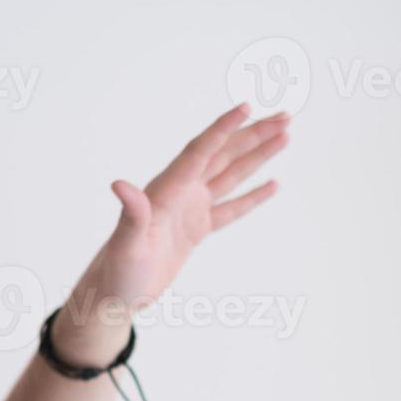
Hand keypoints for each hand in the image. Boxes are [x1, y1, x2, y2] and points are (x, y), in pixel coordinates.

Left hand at [52, 104, 290, 363]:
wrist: (115, 294)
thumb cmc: (117, 271)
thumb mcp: (126, 246)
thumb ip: (131, 215)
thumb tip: (120, 184)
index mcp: (165, 191)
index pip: (199, 152)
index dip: (223, 129)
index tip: (246, 106)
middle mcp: (179, 193)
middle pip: (222, 155)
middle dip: (252, 135)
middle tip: (285, 116)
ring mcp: (189, 210)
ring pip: (230, 175)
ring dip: (256, 156)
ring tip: (284, 135)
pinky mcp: (195, 229)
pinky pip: (230, 208)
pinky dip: (251, 196)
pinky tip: (272, 183)